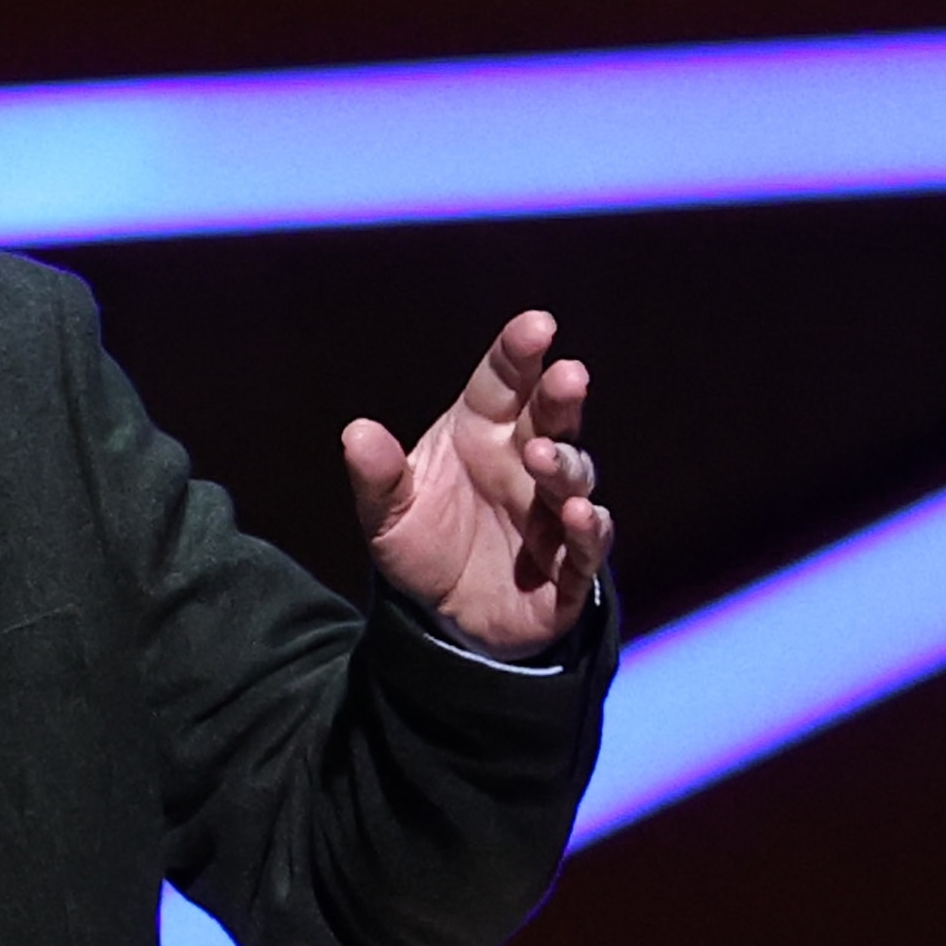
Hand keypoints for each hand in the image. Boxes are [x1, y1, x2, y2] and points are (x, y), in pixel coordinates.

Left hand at [344, 310, 605, 656]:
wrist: (443, 619)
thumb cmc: (424, 544)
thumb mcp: (387, 514)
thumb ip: (378, 477)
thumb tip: (356, 433)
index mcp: (483, 432)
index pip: (505, 382)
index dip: (521, 353)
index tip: (537, 326)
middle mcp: (525, 462)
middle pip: (552, 419)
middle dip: (561, 396)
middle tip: (567, 375)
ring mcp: (552, 513)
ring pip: (573, 476)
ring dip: (563, 464)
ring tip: (540, 456)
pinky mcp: (569, 568)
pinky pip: (587, 545)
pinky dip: (589, 530)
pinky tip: (580, 515)